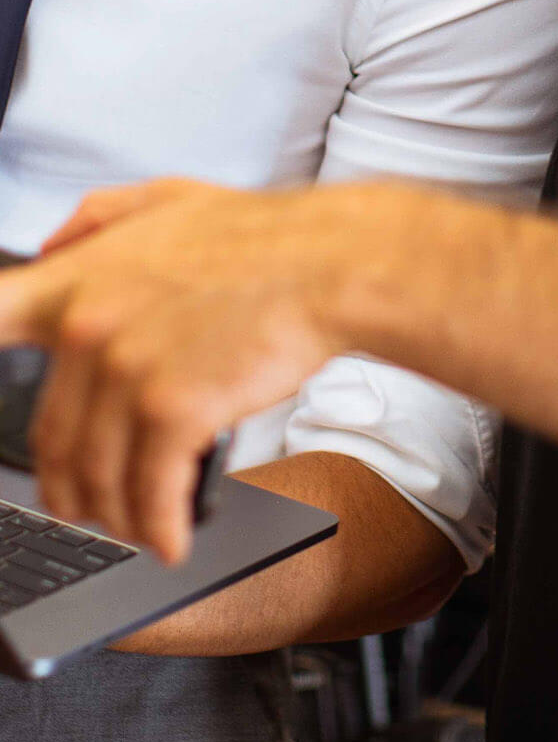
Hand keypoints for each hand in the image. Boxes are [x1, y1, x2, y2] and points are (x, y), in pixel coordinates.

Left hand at [0, 179, 349, 562]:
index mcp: (77, 282)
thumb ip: (97, 220)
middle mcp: (87, 326)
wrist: (325, 263)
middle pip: (49, 442)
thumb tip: (50, 246)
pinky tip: (172, 540)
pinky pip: (149, 495)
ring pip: (95, 478)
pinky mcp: (172, 411)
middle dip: (68, 489)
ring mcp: (126, 371)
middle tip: (88, 506)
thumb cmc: (258, 237)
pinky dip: (159, 530)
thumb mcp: (165, 201)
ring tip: (141, 528)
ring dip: (116, 518)